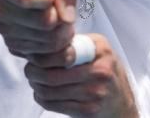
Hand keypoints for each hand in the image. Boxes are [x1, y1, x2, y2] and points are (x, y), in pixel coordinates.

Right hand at [0, 0, 76, 58]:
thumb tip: (68, 18)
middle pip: (43, 23)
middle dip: (62, 18)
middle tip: (64, 10)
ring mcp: (4, 31)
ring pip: (47, 41)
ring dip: (63, 32)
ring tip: (61, 19)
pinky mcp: (12, 47)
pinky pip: (44, 55)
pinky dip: (56, 45)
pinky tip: (54, 31)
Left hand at [24, 34, 138, 117]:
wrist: (121, 102)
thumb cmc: (104, 71)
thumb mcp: (98, 48)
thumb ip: (76, 42)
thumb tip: (43, 39)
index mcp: (100, 50)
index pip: (62, 52)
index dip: (42, 55)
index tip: (33, 55)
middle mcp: (100, 71)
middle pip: (52, 75)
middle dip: (33, 72)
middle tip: (29, 70)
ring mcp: (95, 93)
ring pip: (50, 91)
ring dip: (36, 86)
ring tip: (34, 81)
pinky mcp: (88, 110)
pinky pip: (54, 105)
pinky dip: (42, 99)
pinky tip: (42, 93)